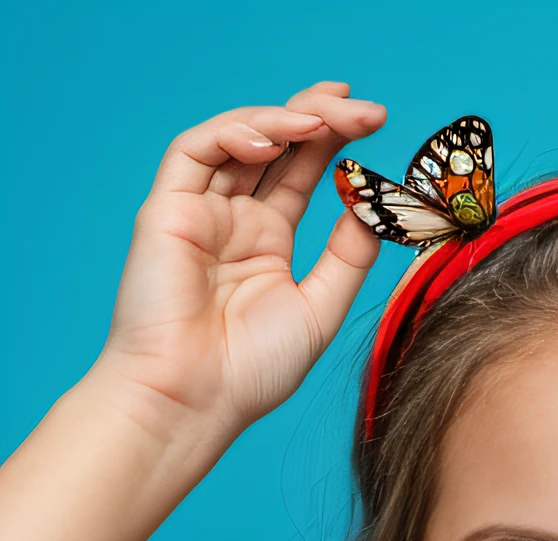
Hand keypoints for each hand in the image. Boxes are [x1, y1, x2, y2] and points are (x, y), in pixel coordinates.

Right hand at [96, 82, 385, 435]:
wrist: (195, 400)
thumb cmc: (252, 369)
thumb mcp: (322, 306)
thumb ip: (349, 254)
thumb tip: (375, 206)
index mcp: (266, 240)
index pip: (301, 171)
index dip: (333, 138)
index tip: (374, 120)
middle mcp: (232, 219)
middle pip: (276, 147)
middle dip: (320, 116)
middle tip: (366, 108)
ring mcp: (199, 211)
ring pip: (238, 139)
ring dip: (285, 119)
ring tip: (330, 117)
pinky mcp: (167, 210)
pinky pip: (194, 152)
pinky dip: (235, 134)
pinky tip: (276, 142)